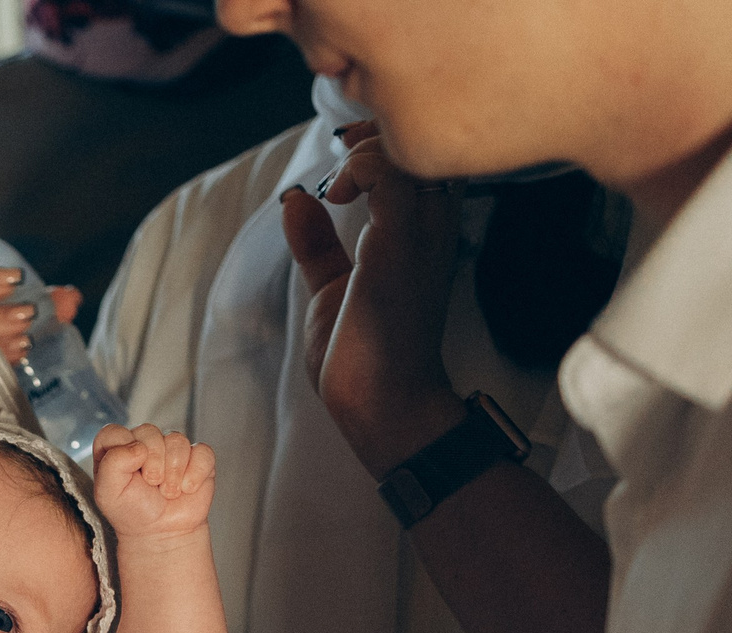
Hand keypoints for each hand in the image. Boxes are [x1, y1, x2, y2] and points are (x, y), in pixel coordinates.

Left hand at [90, 422, 215, 540]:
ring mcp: (172, 448)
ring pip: (177, 440)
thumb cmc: (133, 511)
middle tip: (152, 484)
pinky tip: (187, 489)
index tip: (129, 473)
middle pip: (148, 431)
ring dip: (173, 472)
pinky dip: (195, 474)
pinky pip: (202, 452)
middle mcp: (144, 443)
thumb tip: (139, 447)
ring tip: (168, 491)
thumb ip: (112, 465)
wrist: (161, 532)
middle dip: (152, 462)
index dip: (122, 450)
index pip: (113, 432)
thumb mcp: (108, 494)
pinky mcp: (198, 457)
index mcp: (117, 448)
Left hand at [283, 122, 469, 477]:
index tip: (345, 149)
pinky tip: (340, 191)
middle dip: (382, 126)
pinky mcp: (402, 245)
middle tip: (344, 145)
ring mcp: (425, 232)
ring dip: (372, 143)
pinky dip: (365, 165)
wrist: (384, 406)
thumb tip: (296, 199)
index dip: (386, 134)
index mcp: (425, 230)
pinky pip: (394, 175)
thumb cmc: (365, 356)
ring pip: (414, 147)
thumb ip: (318, 244)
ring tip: (343, 172)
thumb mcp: (333, 287)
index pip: (422, 155)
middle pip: (426, 140)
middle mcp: (436, 224)